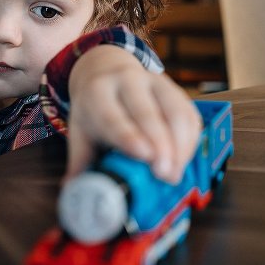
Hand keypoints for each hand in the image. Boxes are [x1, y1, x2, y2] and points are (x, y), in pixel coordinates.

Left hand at [66, 45, 201, 184]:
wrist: (106, 70)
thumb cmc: (94, 110)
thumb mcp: (80, 130)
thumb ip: (79, 163)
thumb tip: (74, 194)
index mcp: (98, 92)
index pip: (113, 116)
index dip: (129, 136)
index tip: (145, 156)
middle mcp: (127, 81)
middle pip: (147, 113)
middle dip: (161, 146)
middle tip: (165, 175)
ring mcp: (155, 82)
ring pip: (175, 112)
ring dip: (180, 146)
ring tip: (175, 174)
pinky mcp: (176, 89)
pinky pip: (190, 114)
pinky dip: (190, 141)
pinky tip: (183, 160)